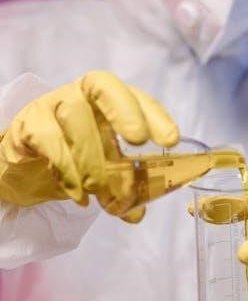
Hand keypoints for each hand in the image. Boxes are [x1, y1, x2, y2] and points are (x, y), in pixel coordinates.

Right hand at [0, 70, 178, 222]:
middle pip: (103, 87)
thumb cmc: (70, 158)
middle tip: (138, 142)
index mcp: (106, 102)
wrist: (22, 165)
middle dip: (125, 112)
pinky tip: (78, 194)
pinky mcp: (28, 125)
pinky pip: (48, 140)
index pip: (133, 95)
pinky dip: (67, 170)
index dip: (154, 114)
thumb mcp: (102, 172)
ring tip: (99, 190)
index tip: (171, 139)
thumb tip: (137, 213)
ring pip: (74, 118)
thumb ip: (121, 189)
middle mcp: (80, 95)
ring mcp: (51, 106)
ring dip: (92, 158)